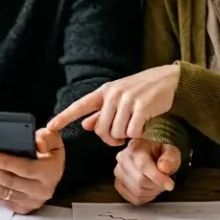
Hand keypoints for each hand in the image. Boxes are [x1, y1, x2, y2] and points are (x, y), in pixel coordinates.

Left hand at [0, 127, 64, 213]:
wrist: (53, 170)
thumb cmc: (48, 152)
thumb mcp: (53, 139)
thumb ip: (47, 138)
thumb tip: (38, 143)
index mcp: (50, 173)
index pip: (24, 169)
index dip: (5, 162)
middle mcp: (41, 191)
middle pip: (8, 181)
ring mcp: (30, 202)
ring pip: (1, 192)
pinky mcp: (21, 208)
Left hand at [46, 65, 180, 145]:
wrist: (169, 81)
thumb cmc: (143, 91)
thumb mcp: (120, 98)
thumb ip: (102, 112)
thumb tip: (85, 125)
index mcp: (105, 91)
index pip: (80, 105)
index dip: (64, 117)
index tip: (49, 126)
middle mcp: (113, 94)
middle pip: (101, 129)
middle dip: (110, 139)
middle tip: (119, 138)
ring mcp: (127, 99)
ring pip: (116, 132)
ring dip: (125, 137)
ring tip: (133, 128)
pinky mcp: (141, 106)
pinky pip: (132, 132)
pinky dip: (137, 134)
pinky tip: (143, 126)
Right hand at [114, 139, 181, 205]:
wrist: (150, 155)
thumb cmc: (160, 154)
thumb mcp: (171, 152)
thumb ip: (170, 158)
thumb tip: (163, 168)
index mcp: (135, 147)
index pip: (143, 165)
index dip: (158, 178)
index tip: (170, 185)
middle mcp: (123, 158)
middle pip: (140, 180)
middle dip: (157, 186)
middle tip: (166, 183)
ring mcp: (118, 172)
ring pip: (137, 191)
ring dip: (152, 192)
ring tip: (158, 185)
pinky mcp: (119, 184)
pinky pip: (133, 198)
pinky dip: (146, 198)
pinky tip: (151, 190)